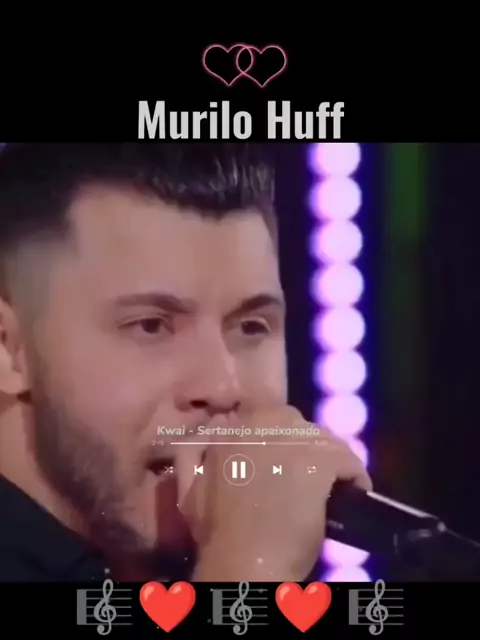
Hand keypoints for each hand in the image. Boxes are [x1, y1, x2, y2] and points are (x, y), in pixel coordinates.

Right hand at [178, 406, 371, 580]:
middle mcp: (262, 423)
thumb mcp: (190, 488)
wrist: (242, 561)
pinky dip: (355, 474)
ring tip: (333, 482)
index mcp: (231, 428)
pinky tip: (356, 489)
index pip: (265, 413)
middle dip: (301, 444)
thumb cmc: (215, 531)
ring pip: (323, 438)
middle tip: (306, 472)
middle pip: (295, 423)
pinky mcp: (319, 461)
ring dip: (328, 458)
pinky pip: (348, 459)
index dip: (277, 436)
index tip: (283, 457)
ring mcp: (293, 440)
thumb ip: (193, 456)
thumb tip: (213, 429)